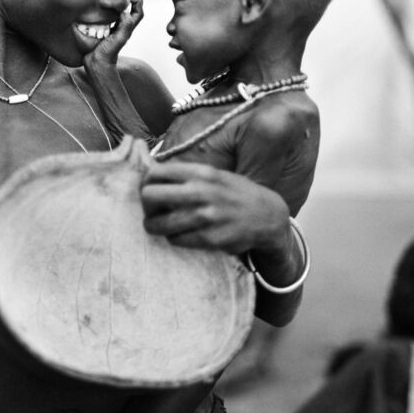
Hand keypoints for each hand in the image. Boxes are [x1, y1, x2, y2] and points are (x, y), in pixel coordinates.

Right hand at [84, 0, 143, 67]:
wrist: (97, 64)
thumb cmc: (108, 53)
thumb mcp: (119, 39)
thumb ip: (125, 26)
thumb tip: (126, 11)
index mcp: (128, 28)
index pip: (138, 11)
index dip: (138, 0)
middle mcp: (122, 27)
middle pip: (131, 10)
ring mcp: (113, 29)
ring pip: (121, 12)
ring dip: (121, 2)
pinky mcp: (104, 30)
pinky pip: (109, 17)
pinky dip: (109, 9)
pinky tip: (103, 4)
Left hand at [140, 160, 289, 254]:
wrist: (267, 216)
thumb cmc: (234, 192)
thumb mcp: (213, 174)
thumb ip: (185, 174)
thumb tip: (150, 174)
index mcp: (200, 172)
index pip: (155, 172)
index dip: (146, 182)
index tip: (150, 189)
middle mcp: (201, 191)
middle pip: (149, 196)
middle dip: (146, 205)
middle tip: (152, 210)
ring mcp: (205, 216)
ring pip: (158, 223)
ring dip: (155, 225)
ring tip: (160, 225)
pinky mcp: (209, 238)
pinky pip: (175, 240)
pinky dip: (172, 238)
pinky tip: (179, 234)